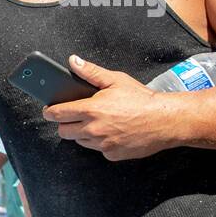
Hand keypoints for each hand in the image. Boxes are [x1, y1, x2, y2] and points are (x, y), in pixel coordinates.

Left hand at [42, 55, 173, 160]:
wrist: (166, 121)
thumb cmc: (142, 99)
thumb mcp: (115, 80)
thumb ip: (91, 72)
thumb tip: (73, 62)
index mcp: (90, 110)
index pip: (57, 114)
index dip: (50, 112)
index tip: (49, 110)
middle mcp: (93, 129)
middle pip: (63, 131)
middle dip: (65, 124)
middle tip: (74, 116)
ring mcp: (102, 144)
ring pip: (79, 141)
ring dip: (82, 134)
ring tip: (97, 123)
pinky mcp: (111, 154)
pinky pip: (97, 149)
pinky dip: (100, 143)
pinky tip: (111, 132)